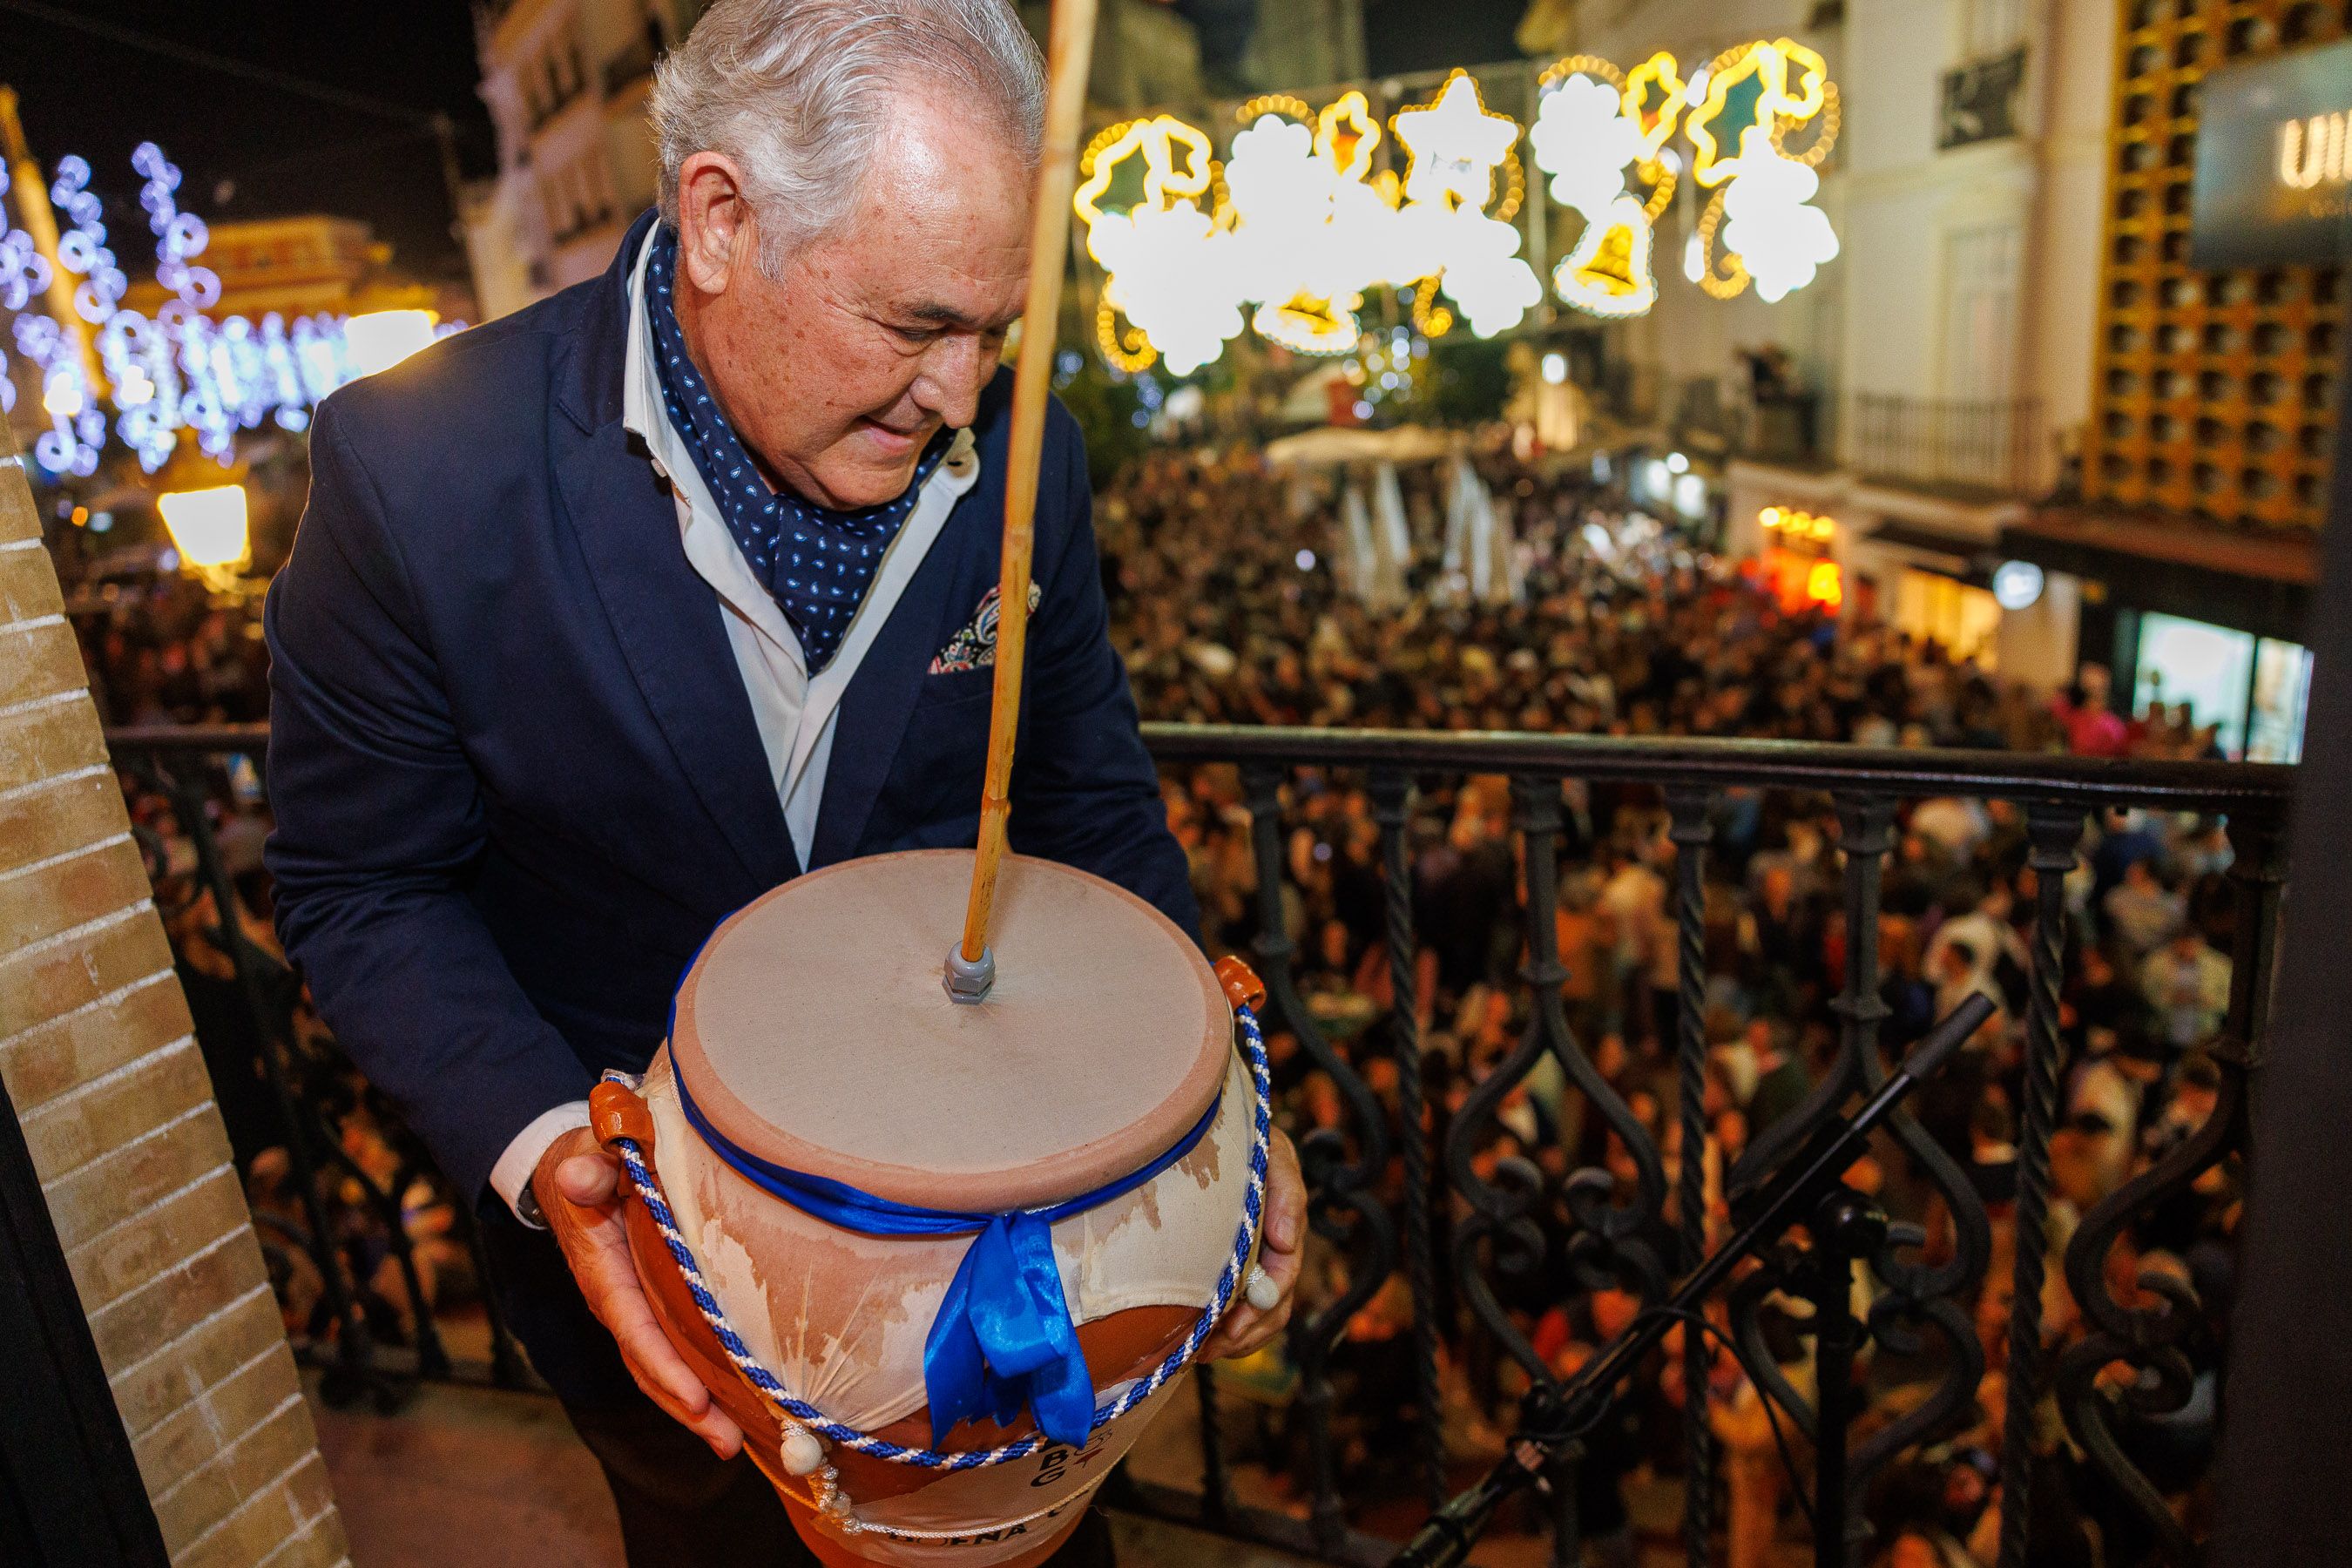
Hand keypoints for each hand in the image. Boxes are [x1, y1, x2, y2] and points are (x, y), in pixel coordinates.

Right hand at [534, 1126, 745, 1457]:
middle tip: (728, 1442)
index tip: (696, 1397)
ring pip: (664, 1369)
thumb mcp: (585, 1157)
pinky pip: (676, 1352)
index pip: (634, 1326)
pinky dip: (701, 1382)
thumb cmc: (587, 1161)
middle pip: (651, 1366)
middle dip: (686, 1407)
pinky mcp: (655, 1308)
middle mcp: (618, 1303)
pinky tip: (738, 1406)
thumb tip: (579, 1175)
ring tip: (737, 1443)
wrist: (572, 1170)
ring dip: (697, 1408)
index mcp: (603, 1271)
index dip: (664, 1364)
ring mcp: (636, 1310)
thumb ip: (589, 1168)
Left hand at [1199, 1128, 1304, 1360]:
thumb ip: (1285, 1192)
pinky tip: (1197, 1344)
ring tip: (1198, 1352)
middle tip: (1211, 1345)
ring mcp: (1252, 1265)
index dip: (1265, 1301)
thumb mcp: (1272, 1154)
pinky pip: (1234, 1318)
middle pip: (1272, 1308)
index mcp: (1283, 1226)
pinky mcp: (1227, 1275)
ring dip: (1232, 1341)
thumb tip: (1287, 1243)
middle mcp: (1272, 1251)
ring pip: (1256, 1320)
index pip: (1284, 1274)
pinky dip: (1220, 1336)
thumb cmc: (1243, 1140)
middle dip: (1246, 1332)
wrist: (1211, 1132)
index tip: (1237, 1317)